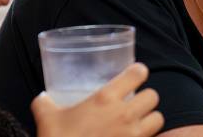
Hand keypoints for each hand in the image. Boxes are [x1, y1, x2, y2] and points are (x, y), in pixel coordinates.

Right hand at [32, 63, 163, 136]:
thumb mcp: (46, 115)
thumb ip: (45, 101)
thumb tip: (44, 97)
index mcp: (105, 98)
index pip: (137, 74)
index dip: (138, 72)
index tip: (135, 74)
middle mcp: (124, 114)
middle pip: (152, 96)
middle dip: (146, 97)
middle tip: (134, 101)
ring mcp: (133, 134)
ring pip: (158, 118)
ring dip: (151, 118)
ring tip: (140, 120)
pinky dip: (147, 136)